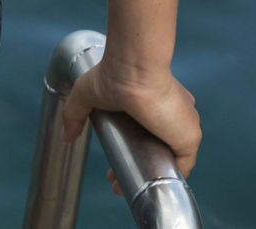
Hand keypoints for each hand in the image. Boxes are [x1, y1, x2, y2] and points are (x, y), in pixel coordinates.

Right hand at [61, 61, 199, 195]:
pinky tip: (147, 187)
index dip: (130, 148)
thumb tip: (66, 136)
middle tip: (113, 179)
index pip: (146, 131)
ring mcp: (183, 125)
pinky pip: (182, 166)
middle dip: (135, 164)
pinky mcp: (190, 137)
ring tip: (121, 186)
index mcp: (155, 101)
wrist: (134, 69)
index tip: (113, 161)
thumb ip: (74, 114)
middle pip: (156, 147)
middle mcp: (173, 113)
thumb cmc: (112, 74)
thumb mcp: (86, 94)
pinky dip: (165, 177)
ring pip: (167, 158)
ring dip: (148, 173)